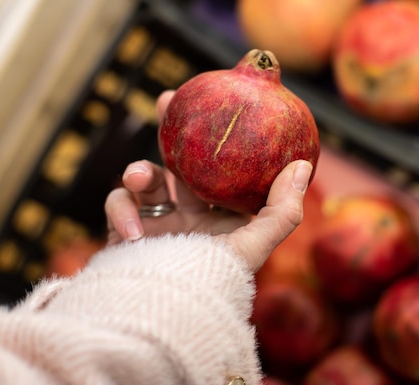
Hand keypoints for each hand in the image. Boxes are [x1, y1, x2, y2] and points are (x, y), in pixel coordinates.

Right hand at [105, 90, 312, 271]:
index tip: (216, 104)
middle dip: (171, 130)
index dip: (217, 139)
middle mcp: (189, 216)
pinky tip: (135, 233)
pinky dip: (122, 214)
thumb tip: (300, 164)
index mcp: (220, 216)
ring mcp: (157, 223)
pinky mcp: (126, 233)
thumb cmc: (214, 282)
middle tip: (168, 101)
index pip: (220, 169)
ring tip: (139, 177)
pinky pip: (118, 205)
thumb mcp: (255, 245)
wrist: (167, 317)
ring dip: (139, 171)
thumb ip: (282, 209)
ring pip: (143, 179)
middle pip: (179, 162)